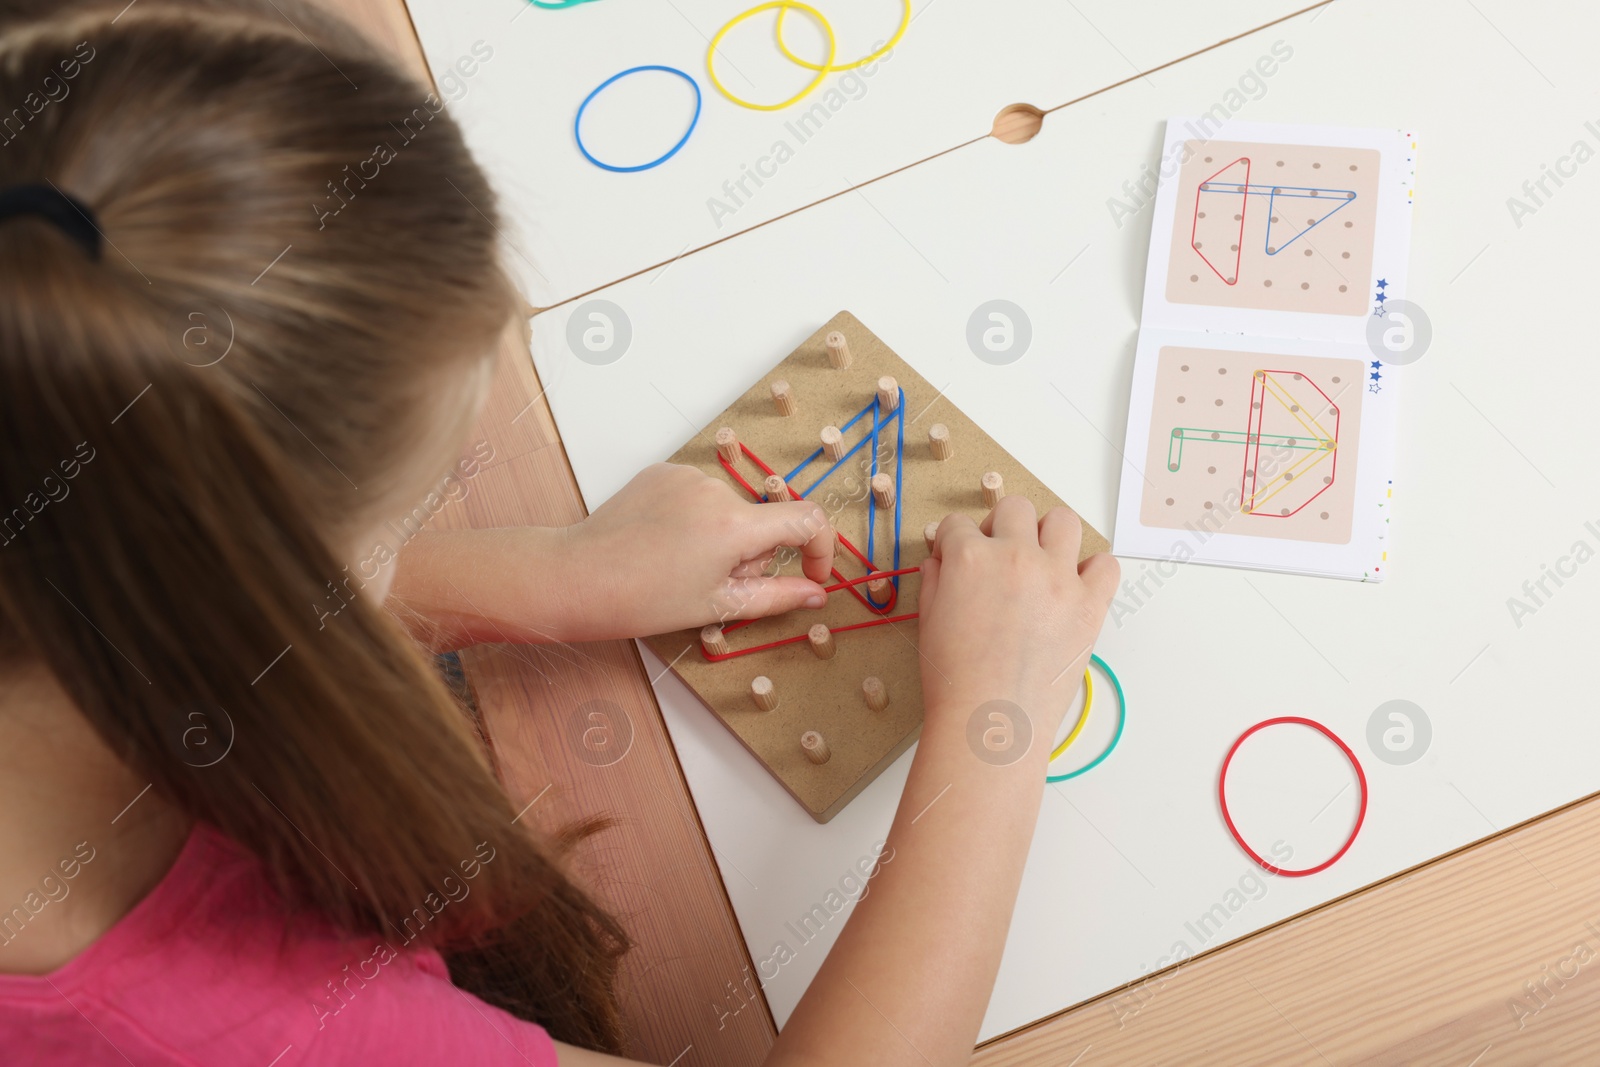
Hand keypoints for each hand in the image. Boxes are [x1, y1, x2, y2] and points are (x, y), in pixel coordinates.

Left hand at [564, 463, 835, 639]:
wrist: (578, 577)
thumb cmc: (644, 599)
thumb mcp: (719, 606)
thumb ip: (778, 597)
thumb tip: (817, 593)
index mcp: (736, 525)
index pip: (807, 519)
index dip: (821, 549)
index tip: (812, 574)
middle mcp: (716, 489)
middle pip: (761, 522)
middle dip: (752, 555)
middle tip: (714, 586)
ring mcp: (687, 476)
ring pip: (730, 510)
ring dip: (722, 538)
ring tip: (682, 566)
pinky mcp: (662, 472)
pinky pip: (698, 495)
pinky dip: (695, 519)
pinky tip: (665, 544)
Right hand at [917, 498, 1117, 739]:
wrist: (991, 720)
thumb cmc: (954, 679)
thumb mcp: (927, 621)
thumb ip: (935, 581)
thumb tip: (943, 562)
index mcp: (970, 558)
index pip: (957, 525)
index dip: (954, 542)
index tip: (957, 558)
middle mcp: (1015, 557)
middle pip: (1015, 509)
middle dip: (1002, 527)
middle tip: (999, 558)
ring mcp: (1057, 578)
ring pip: (1063, 521)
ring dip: (1049, 535)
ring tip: (1042, 562)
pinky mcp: (1089, 604)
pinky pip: (1106, 565)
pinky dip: (1093, 571)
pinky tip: (1075, 588)